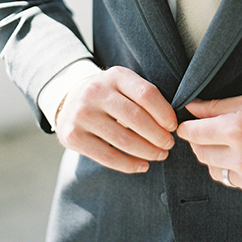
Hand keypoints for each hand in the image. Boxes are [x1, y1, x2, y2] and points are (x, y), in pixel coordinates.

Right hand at [55, 66, 177, 173]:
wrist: (68, 100)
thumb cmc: (108, 94)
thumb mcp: (123, 84)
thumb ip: (143, 96)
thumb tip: (171, 122)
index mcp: (114, 76)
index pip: (146, 94)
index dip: (164, 113)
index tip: (173, 126)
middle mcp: (95, 92)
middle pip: (136, 118)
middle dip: (158, 135)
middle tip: (169, 144)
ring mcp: (82, 114)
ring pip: (123, 140)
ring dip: (147, 151)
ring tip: (160, 155)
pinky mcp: (73, 136)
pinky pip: (107, 156)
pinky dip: (129, 164)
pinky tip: (142, 166)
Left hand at [177, 92, 241, 201]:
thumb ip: (217, 106)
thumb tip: (192, 108)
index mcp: (237, 130)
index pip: (194, 134)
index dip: (187, 128)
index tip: (186, 126)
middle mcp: (241, 157)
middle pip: (200, 154)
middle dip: (200, 142)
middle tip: (210, 132)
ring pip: (215, 171)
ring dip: (217, 158)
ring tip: (233, 145)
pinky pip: (235, 183)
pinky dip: (236, 171)